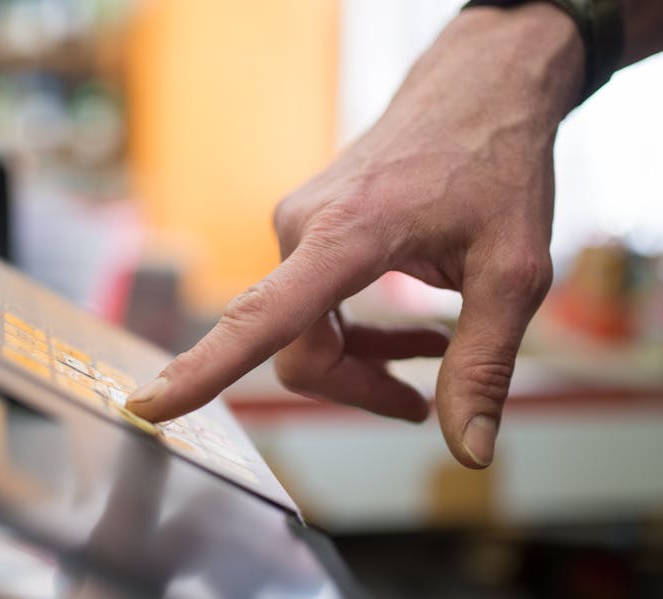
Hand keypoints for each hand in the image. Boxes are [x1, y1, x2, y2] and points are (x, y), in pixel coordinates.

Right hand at [127, 4, 584, 468]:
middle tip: (423, 405)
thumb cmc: (499, 165)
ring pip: (305, 331)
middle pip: (299, 351)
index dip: (201, 372)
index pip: (260, 320)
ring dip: (363, 359)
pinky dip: (357, 330)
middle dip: (359, 388)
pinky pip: (311, 302)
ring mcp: (298, 225)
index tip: (148, 407)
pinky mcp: (307, 226)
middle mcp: (302, 228)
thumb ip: (483, 365)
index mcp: (345, 235)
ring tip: (436, 355)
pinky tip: (418, 331)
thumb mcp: (514, 273)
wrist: (481, 84)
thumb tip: (469, 451)